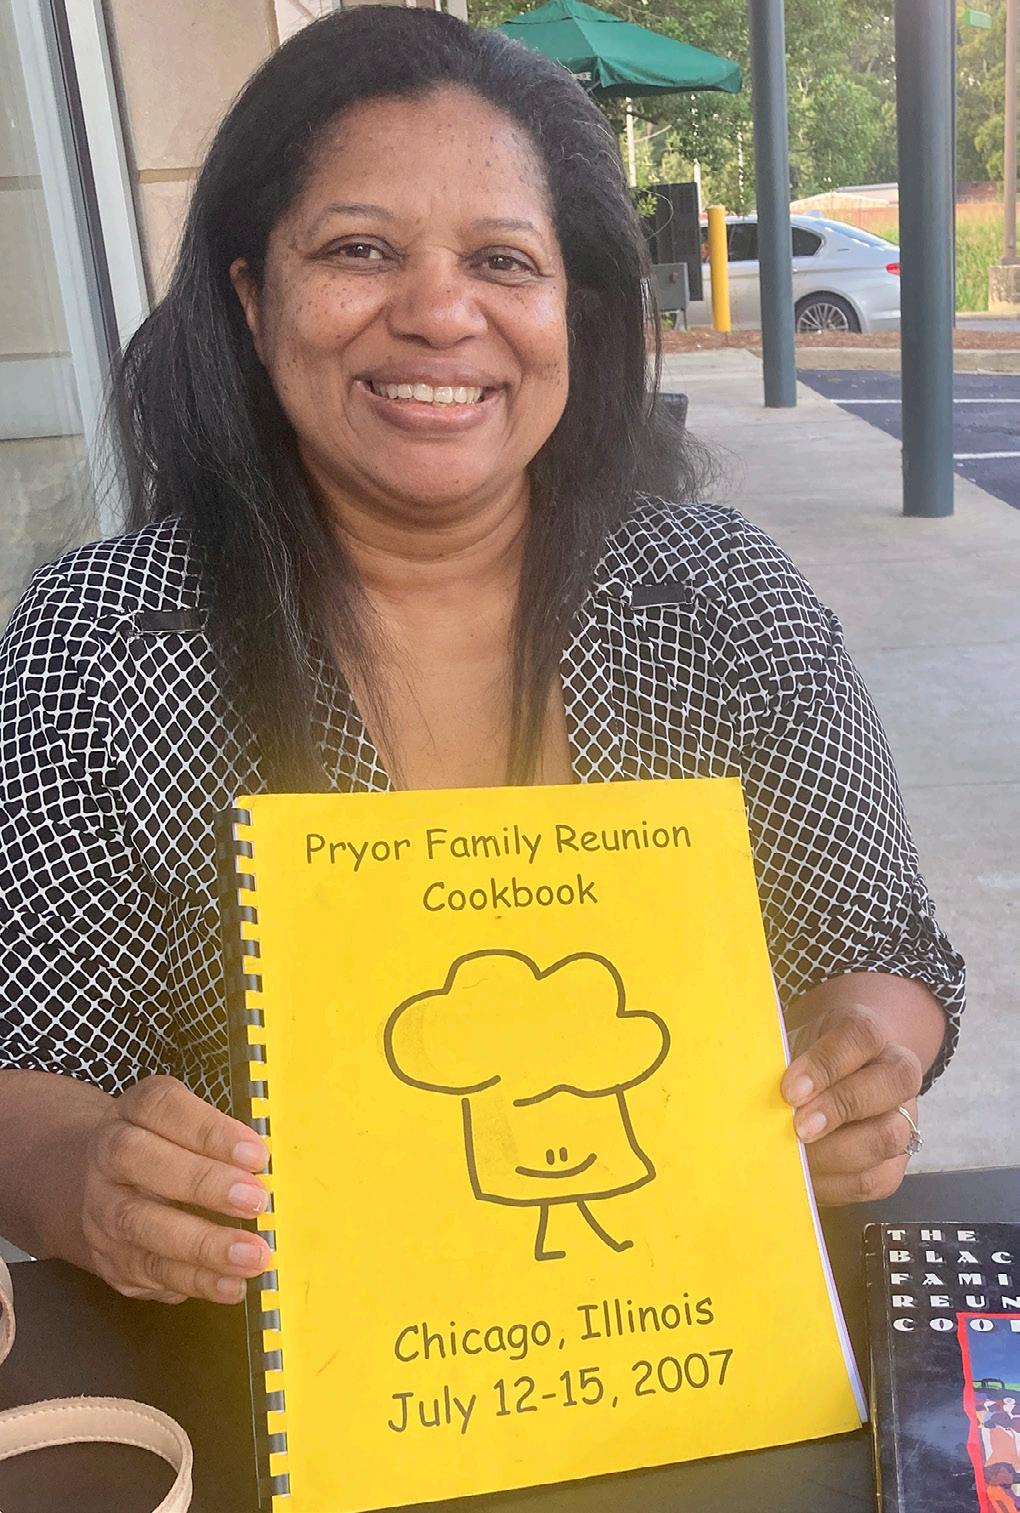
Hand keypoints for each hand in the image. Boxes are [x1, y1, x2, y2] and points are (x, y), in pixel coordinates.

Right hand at [78, 1075, 270, 1303]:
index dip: (209, 1130)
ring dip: (203, 1245)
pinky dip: (195, 1281)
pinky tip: (232, 1284)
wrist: (107, 1183)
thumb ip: (224, 1139)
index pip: (161, 1108)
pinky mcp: (109, 1258)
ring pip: (140, 1224)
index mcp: (134, 1111)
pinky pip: (148, 1272)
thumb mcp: (190, 1126)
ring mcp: (101, 1209)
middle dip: (203, 1182)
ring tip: (253, 1256)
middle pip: (139, 1160)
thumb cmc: (171, 1148)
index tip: (257, 1154)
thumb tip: (272, 1168)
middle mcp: (107, 1157)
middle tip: (256, 1201)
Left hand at [781, 1003, 922, 1205]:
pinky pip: (875, 1179)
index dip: (827, 1063)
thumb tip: (750, 1091)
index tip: (790, 1089)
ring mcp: (903, 1119)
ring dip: (837, 1153)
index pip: (861, 1036)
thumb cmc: (801, 1061)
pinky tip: (806, 1178)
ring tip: (797, 1158)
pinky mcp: (893, 1164)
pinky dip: (838, 1183)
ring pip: (888, 1136)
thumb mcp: (790, 1047)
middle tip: (797, 1127)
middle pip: (891, 1083)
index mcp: (869, 1033)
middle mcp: (896, 1073)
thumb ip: (780, 1063)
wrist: (828, 1079)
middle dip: (840, 1108)